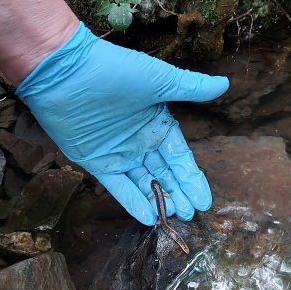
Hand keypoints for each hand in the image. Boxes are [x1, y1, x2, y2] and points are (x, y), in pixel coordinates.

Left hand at [16, 22, 228, 224]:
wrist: (66, 72)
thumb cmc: (114, 71)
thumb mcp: (158, 80)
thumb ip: (190, 87)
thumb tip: (224, 83)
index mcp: (157, 123)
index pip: (180, 157)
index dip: (192, 179)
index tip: (204, 201)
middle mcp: (140, 141)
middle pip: (164, 174)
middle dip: (178, 194)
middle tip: (191, 215)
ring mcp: (118, 153)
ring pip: (144, 183)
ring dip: (159, 200)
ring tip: (174, 218)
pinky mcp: (96, 163)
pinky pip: (119, 187)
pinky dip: (133, 202)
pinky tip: (148, 218)